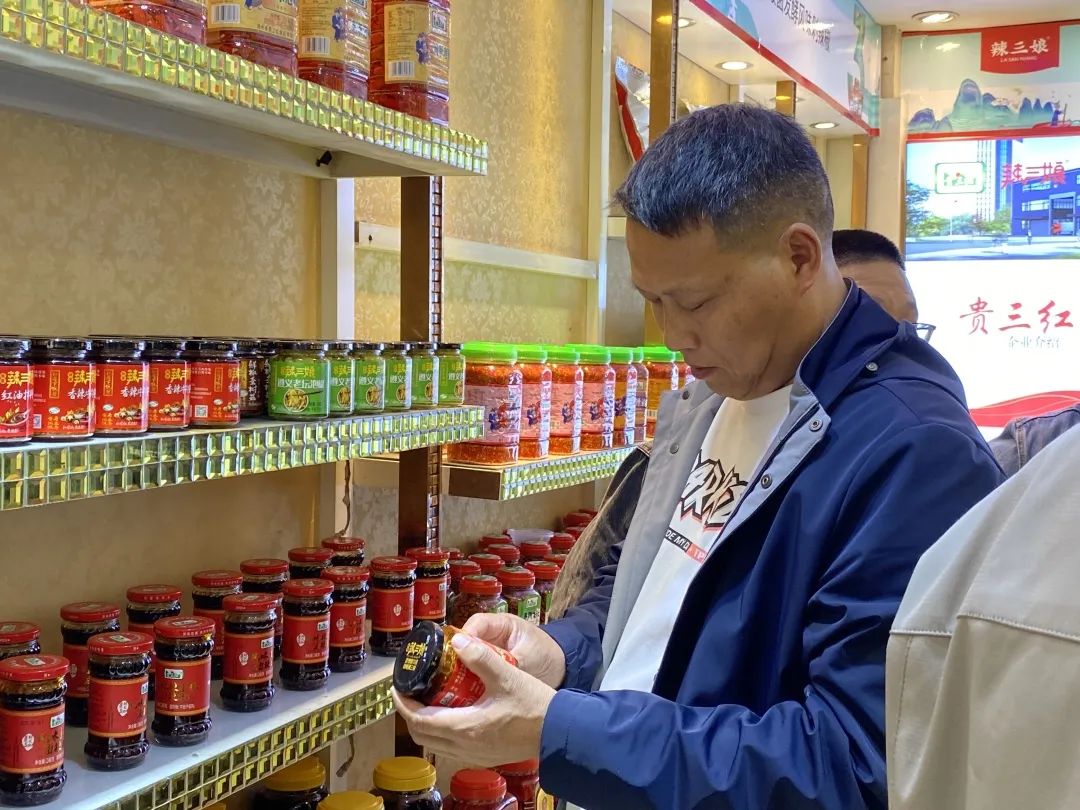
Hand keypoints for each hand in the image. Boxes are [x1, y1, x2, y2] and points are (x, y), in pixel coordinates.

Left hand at [394, 629, 556, 766]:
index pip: (419, 719)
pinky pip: (450, 747)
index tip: (398, 686)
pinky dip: (441, 732)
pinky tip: (452, 713)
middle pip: (422, 735)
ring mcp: (473, 754)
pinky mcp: (483, 756)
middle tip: (410, 691)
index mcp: (465, 727)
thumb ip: (480, 657)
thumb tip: (457, 641)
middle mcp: (464, 746)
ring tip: (428, 699)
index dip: (403, 703)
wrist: (559, 732)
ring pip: (435, 744)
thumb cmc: (535, 706)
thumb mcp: (507, 675)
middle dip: (410, 713)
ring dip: (425, 724)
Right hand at [461, 613, 565, 687]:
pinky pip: (475, 672)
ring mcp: (490, 652)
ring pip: (468, 658)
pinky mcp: (491, 668)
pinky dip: (469, 682)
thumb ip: (509, 663)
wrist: (563, 669)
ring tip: (451, 687)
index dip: (463, 637)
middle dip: (456, 658)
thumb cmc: (548, 657)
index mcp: (502, 624)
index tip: (454, 652)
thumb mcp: (528, 659)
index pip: (476, 624)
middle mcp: (492, 636)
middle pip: (466, 642)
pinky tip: (463, 695)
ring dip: (461, 672)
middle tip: (447, 675)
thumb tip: (488, 673)